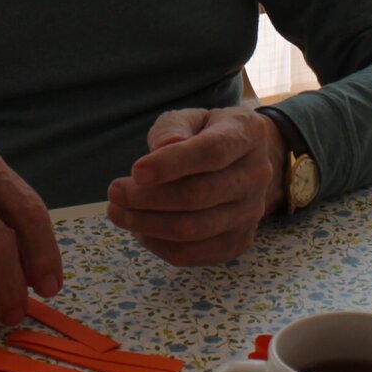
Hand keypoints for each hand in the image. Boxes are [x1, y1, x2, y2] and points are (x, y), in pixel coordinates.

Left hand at [106, 107, 286, 265]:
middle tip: (114, 192)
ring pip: (195, 229)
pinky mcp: (239, 241)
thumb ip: (173, 128)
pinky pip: (197, 254)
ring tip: (118, 212)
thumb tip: (161, 148)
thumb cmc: (206, 133)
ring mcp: (251, 213)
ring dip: (148, 224)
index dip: (171, 164)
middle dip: (148, 197)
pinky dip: (161, 245)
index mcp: (247, 134)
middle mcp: (257, 176)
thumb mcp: (190, 118)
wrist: (243, 161)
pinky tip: (140, 230)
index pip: (211, 152)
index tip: (135, 171)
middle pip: (199, 195)